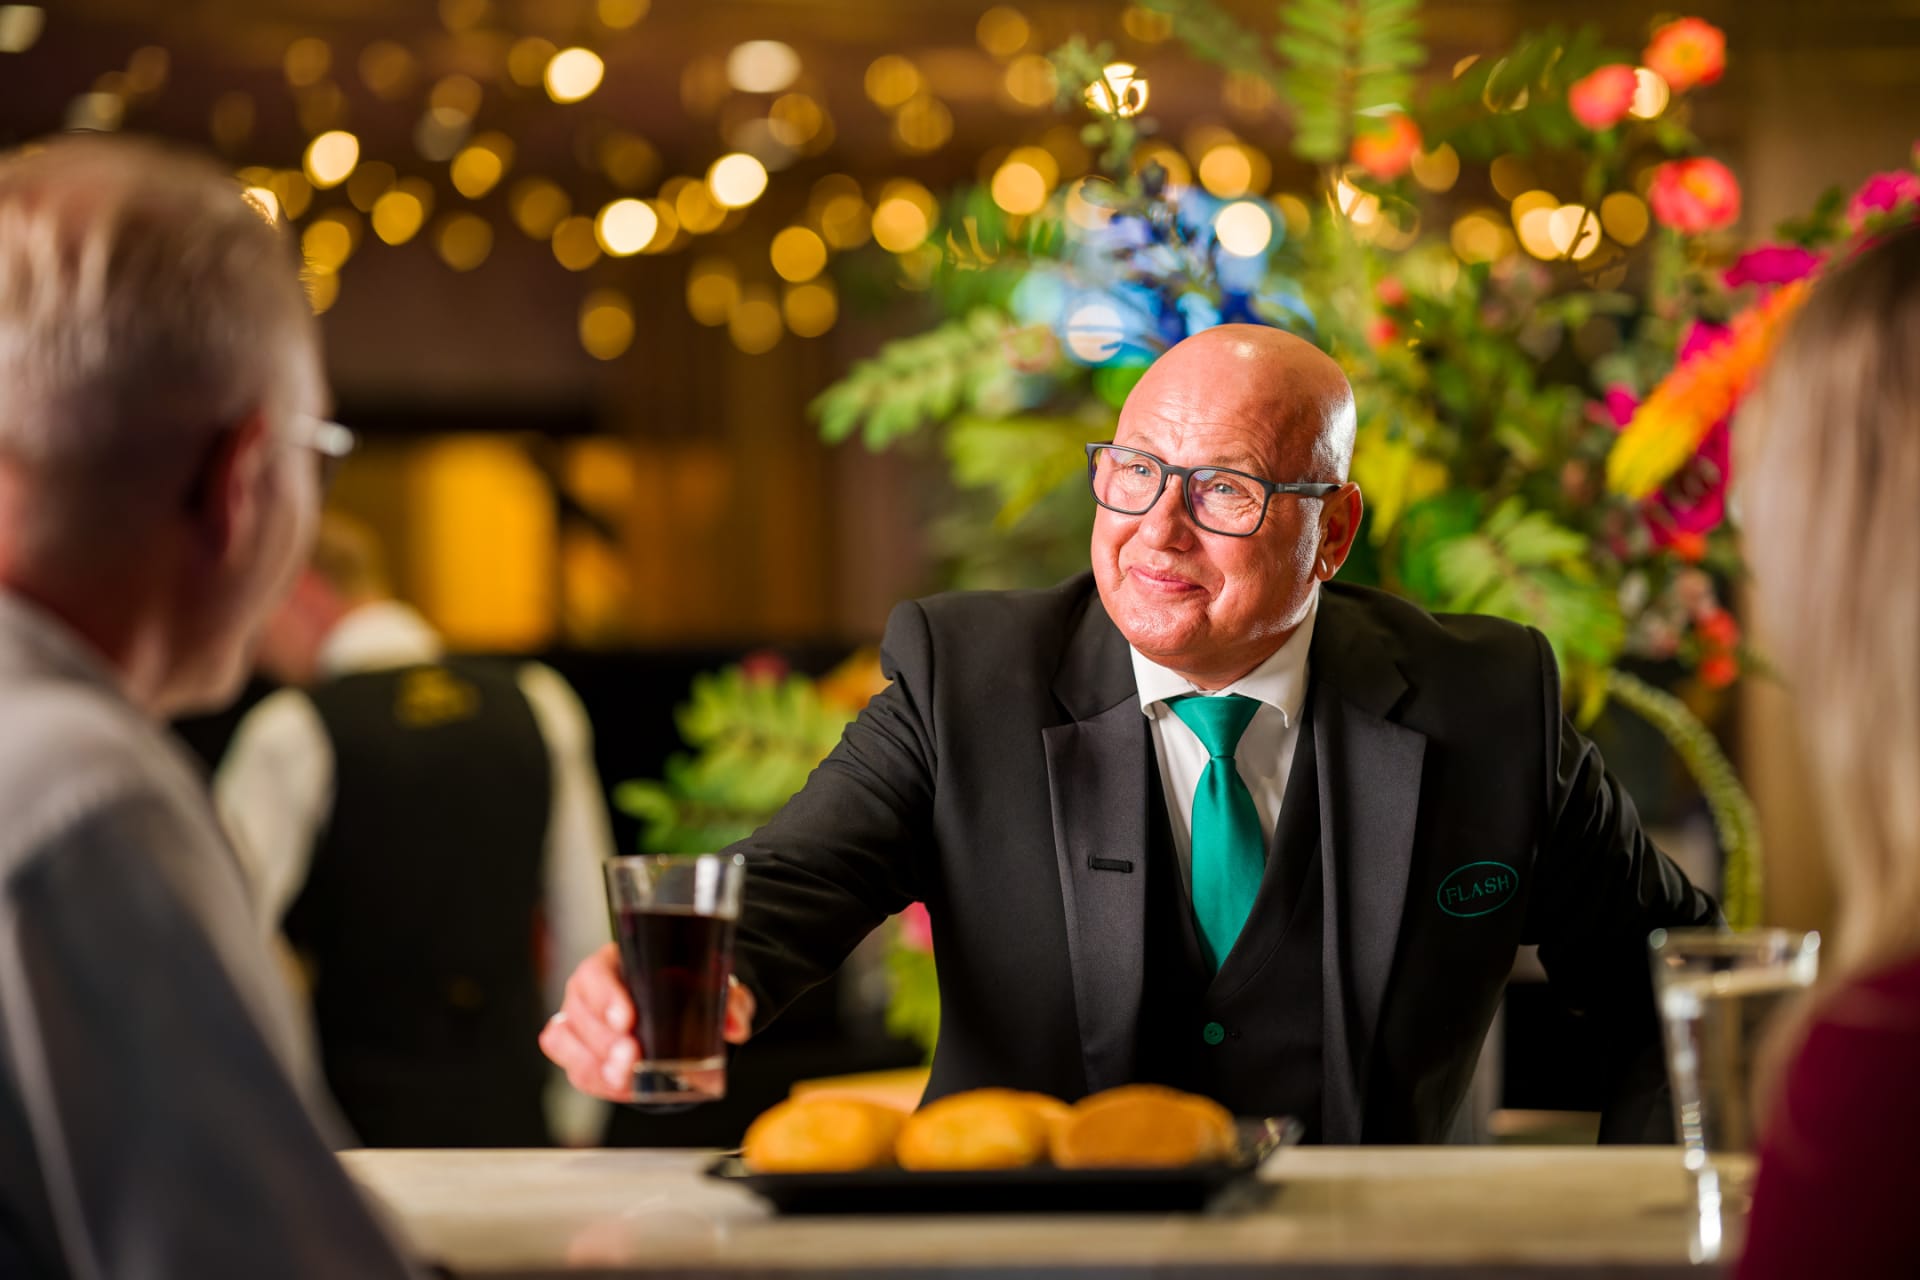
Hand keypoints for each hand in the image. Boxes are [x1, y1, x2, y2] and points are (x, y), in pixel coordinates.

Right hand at [539, 942, 755, 1102]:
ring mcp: (579, 1021)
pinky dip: (593, 1078)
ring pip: (566, 1041)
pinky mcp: (579, 1052)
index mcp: (615, 961)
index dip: (605, 996)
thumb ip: (731, 1002)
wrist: (682, 1010)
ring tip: (624, 1077)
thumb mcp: (715, 990)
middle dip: (603, 1039)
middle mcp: (589, 990)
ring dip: (595, 1063)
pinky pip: (573, 1067)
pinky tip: (617, 1086)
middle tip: (630, 1057)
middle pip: (579, 1011)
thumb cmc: (690, 990)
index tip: (627, 1019)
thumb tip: (735, 1027)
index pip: (595, 973)